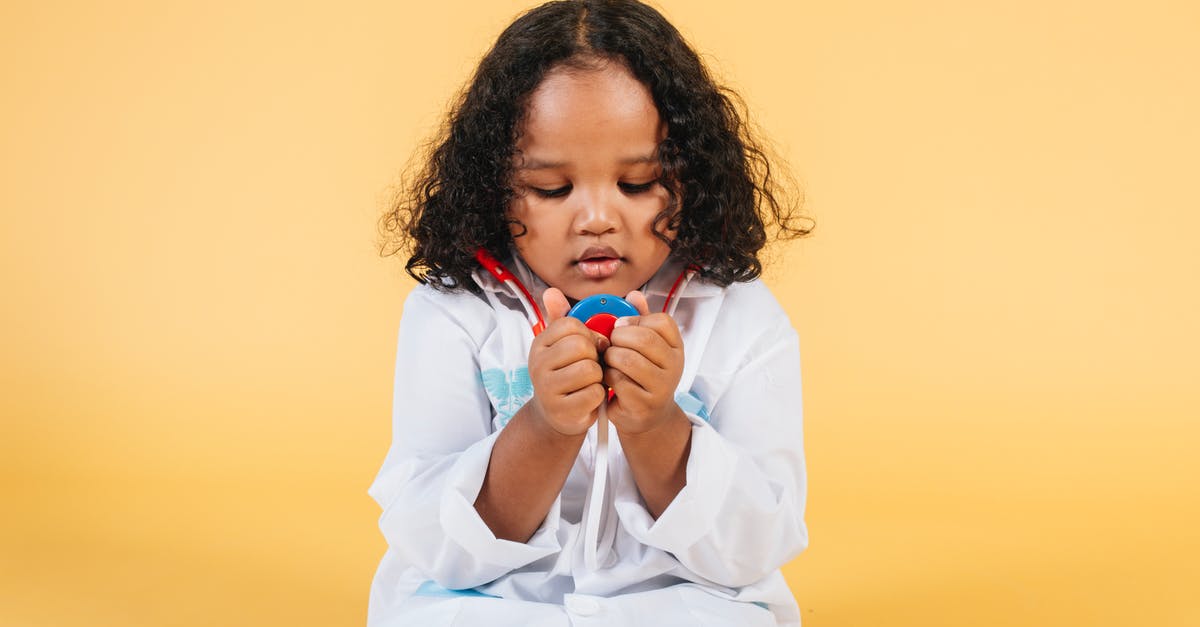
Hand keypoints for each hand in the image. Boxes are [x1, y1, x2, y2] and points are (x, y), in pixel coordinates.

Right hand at [525, 288, 607, 435]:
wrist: (558, 414)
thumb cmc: (568, 373)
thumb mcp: (564, 345)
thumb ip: (563, 318)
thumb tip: (551, 291)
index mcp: (540, 343)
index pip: (570, 325)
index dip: (589, 334)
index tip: (590, 346)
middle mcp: (537, 364)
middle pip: (581, 346)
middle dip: (594, 356)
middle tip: (591, 366)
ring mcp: (546, 388)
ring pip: (589, 370)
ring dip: (598, 377)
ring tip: (590, 382)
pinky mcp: (561, 410)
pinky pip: (594, 394)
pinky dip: (599, 396)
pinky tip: (590, 398)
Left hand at [602, 290, 685, 434]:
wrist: (646, 416)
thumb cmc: (641, 375)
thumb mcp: (643, 346)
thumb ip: (639, 319)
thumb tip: (633, 294)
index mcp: (675, 346)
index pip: (661, 322)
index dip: (635, 321)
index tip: (622, 328)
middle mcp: (674, 365)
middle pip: (643, 339)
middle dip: (618, 338)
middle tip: (611, 345)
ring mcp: (662, 386)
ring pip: (627, 359)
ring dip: (610, 358)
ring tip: (610, 363)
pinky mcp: (645, 404)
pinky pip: (618, 381)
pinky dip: (608, 378)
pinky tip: (610, 381)